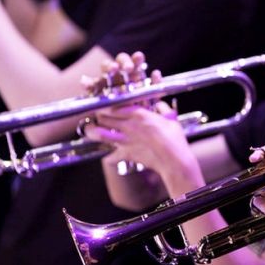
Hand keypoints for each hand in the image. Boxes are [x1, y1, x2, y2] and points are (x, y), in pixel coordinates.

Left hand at [82, 51, 189, 173]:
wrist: (173, 159)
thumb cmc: (174, 139)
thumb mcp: (171, 119)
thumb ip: (163, 109)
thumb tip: (161, 105)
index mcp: (139, 114)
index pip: (114, 106)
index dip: (106, 105)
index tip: (104, 105)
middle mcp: (128, 125)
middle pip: (103, 117)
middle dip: (98, 116)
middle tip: (97, 116)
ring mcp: (125, 140)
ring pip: (100, 133)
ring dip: (92, 132)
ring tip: (90, 131)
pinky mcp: (126, 154)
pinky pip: (110, 157)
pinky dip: (108, 158)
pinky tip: (108, 157)